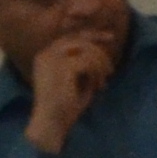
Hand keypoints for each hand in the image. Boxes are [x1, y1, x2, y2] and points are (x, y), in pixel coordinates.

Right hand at [20, 29, 119, 151]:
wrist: (53, 123)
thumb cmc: (65, 105)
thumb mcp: (77, 80)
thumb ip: (84, 64)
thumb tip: (101, 51)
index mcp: (45, 56)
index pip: (71, 37)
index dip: (92, 35)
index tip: (110, 38)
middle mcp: (46, 54)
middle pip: (81, 39)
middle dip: (101, 50)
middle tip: (110, 70)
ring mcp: (53, 60)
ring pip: (88, 50)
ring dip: (101, 65)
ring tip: (103, 82)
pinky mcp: (63, 68)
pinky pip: (89, 62)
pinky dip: (98, 73)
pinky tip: (98, 87)